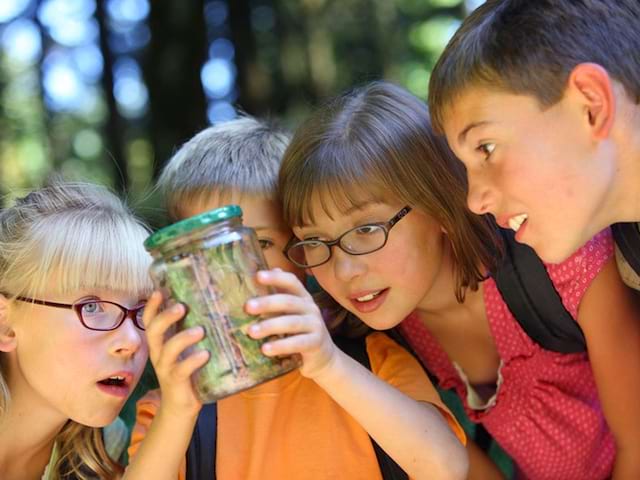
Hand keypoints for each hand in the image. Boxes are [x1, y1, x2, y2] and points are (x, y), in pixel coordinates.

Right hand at [143, 291, 209, 418]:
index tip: (159, 291)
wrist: (181, 408)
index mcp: (161, 343)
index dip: (152, 307)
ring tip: (200, 331)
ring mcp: (166, 368)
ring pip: (168, 350)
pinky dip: (193, 360)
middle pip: (154, 331)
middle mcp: (159, 354)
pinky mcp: (176, 382)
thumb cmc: (188, 372)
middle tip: (182, 306)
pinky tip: (205, 354)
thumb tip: (211, 307)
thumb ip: (192, 331)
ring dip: (183, 338)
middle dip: (166, 316)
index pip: (150, 321)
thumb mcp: (187, 349)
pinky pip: (181, 370)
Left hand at [245, 269, 337, 378]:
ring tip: (251, 332)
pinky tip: (265, 349)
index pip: (291, 282)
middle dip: (267, 303)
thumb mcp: (289, 313)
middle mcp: (310, 308)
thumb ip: (277, 296)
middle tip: (248, 307)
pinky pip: (297, 343)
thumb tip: (258, 274)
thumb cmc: (300, 331)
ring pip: (291, 322)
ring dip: (270, 326)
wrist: (322, 356)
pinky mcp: (316, 342)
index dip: (276, 278)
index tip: (258, 276)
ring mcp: (315, 325)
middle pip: (288, 301)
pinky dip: (281, 346)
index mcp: (303, 297)